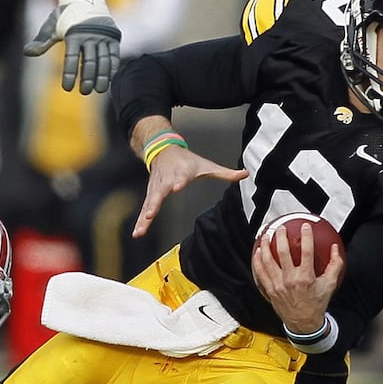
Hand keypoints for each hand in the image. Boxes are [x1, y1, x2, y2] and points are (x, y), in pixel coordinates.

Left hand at [24, 2, 121, 93]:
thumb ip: (41, 41)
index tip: (67, 88)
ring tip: (99, 90)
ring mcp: (103, 35)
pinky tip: (110, 79)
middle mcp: (90, 34)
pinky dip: (113, 66)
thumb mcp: (51, 26)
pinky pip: (114, 53)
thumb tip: (26, 52)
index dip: (69, 74)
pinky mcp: (113, 36)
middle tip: (83, 92)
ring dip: (102, 76)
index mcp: (73, 33)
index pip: (71, 58)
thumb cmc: (64, 16)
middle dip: (87, 78)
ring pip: (104, 59)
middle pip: (89, 61)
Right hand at [132, 141, 246, 237]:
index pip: (180, 177)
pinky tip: (137, 233)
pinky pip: (145, 209)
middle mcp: (166, 181)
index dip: (178, 181)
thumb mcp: (206, 165)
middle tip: (150, 214)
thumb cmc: (186, 161)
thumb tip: (246, 174)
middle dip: (154, 203)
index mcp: (181, 173)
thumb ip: (225, 173)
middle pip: (159, 193)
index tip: (177, 186)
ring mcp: (156, 189)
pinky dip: (141, 221)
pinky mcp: (150, 195)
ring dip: (144, 218)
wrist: (163, 150)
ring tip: (139, 231)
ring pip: (148, 204)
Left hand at [250, 222, 343, 330]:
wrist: (303, 322)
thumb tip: (335, 248)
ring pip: (267, 261)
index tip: (305, 226)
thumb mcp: (329, 284)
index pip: (306, 252)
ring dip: (265, 246)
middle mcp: (290, 280)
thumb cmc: (316, 303)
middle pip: (282, 253)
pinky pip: (260, 272)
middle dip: (280, 237)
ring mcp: (277, 285)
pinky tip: (257, 253)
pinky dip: (257, 261)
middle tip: (281, 228)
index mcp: (306, 277)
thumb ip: (334, 265)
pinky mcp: (269, 289)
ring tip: (265, 236)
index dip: (306, 237)